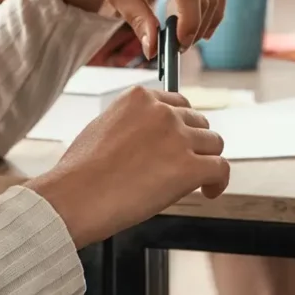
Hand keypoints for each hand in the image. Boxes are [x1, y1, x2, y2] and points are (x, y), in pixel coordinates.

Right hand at [25, 87, 227, 246]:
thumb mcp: (102, 127)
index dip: (181, 125)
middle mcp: (162, 112)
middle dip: (193, 143)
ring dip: (206, 161)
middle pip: (198, 121)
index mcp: (139, 98)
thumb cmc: (79, 172)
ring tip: (196, 181)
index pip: (177, 103)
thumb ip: (131, 123)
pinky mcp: (189, 168)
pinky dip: (218, 182)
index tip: (179, 141)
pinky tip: (209, 192)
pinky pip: (220, 169)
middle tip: (183, 165)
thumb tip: (147, 139)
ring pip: (214, 143)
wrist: (74, 196)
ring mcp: (178, 138)